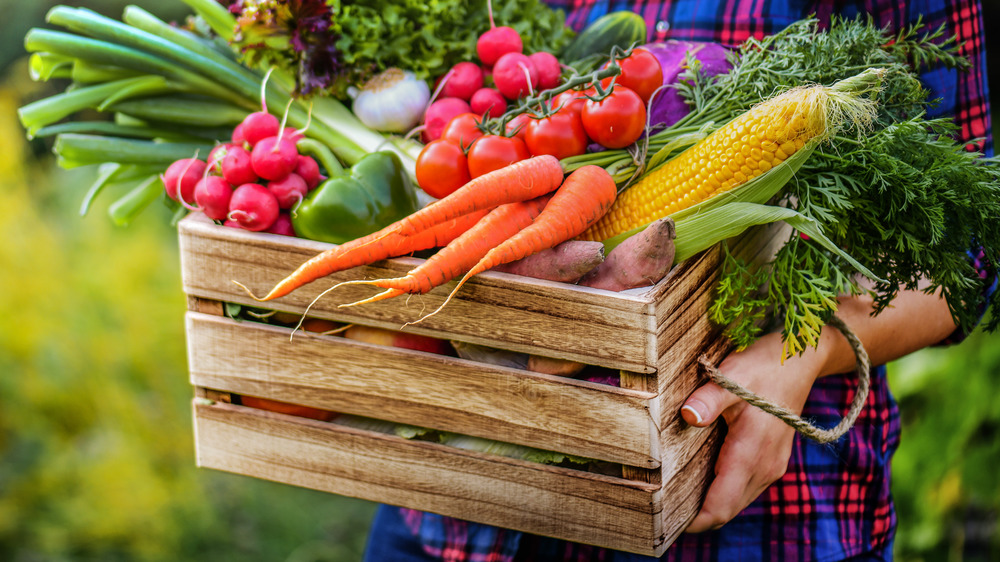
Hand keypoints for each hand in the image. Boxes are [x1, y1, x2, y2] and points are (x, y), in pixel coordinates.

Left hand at [681, 331, 825, 532]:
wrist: (801, 362)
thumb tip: (687, 416)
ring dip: (710, 504)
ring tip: (674, 495)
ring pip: (735, 501)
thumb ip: (709, 399)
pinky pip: (744, 488)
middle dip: (697, 516)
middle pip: (726, 510)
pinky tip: (699, 476)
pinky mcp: (771, 460)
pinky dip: (723, 491)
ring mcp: (771, 466)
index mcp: (751, 454)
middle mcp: (764, 468)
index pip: (720, 507)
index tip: (664, 521)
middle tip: (661, 510)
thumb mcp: (732, 376)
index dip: (694, 521)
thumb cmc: (764, 367)